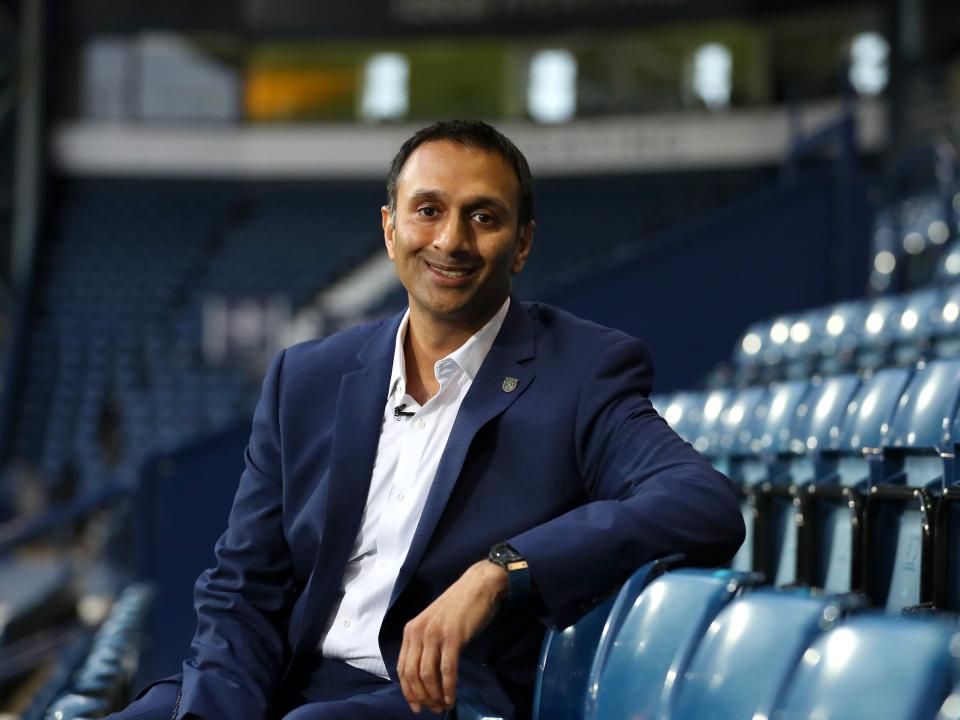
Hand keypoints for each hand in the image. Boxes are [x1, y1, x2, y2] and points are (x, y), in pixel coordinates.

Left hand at [397, 560, 507, 713]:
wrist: (478, 586)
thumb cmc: (459, 607)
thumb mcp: (434, 625)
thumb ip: (426, 645)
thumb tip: (427, 677)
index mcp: (411, 630)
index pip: (402, 668)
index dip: (408, 691)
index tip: (416, 707)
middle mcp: (418, 632)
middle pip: (412, 674)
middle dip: (421, 697)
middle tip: (433, 709)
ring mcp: (435, 633)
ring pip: (428, 675)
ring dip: (435, 695)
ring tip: (443, 705)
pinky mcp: (453, 636)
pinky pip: (447, 669)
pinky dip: (448, 688)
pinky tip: (452, 697)